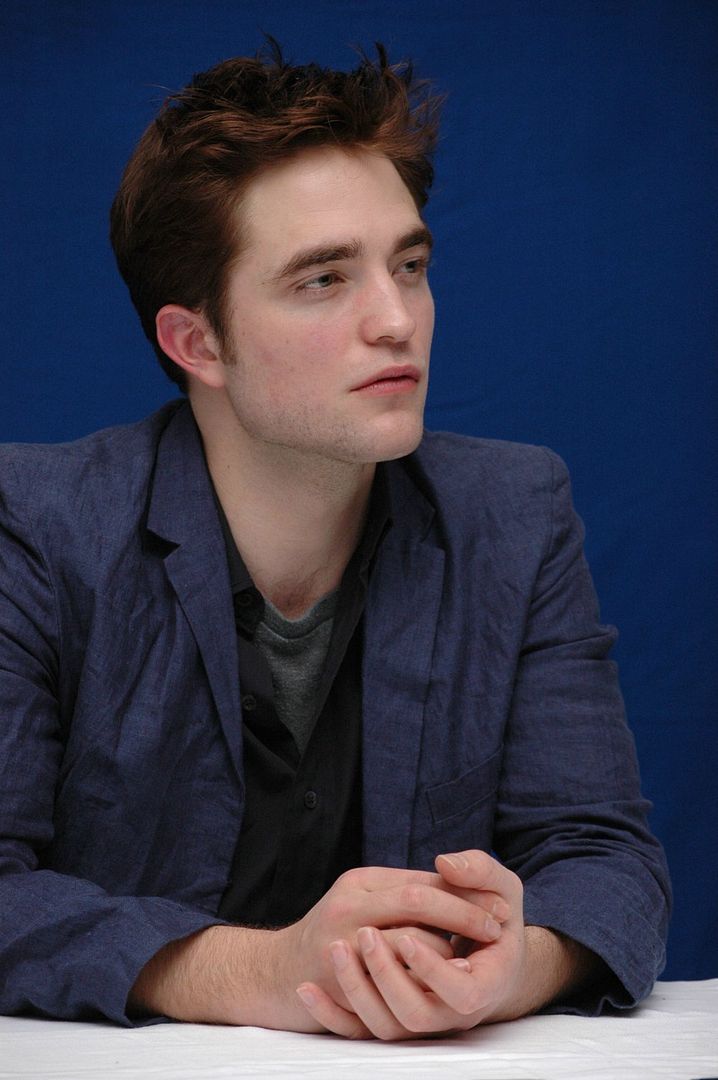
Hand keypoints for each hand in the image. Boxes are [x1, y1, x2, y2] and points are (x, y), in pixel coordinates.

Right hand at [129, 860, 505, 1031]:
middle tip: (497, 929)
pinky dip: (413, 984)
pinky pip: (383, 981)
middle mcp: (348, 909)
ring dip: (442, 952)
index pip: (421, 881)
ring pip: (404, 945)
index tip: (494, 905)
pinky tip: (435, 983)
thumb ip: (403, 886)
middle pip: (418, 903)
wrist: (271, 974)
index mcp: (359, 884)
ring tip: (466, 956)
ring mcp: (340, 949)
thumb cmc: (328, 930)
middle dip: (464, 917)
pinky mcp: (336, 989)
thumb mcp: (363, 893)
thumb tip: (449, 879)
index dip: (461, 895)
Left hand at [295, 849, 526, 1038]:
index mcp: (485, 982)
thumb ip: (482, 873)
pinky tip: (307, 992)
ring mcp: (419, 1017)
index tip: (405, 935)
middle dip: (386, 975)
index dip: (430, 964)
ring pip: (383, 1025)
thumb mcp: (504, 892)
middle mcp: (451, 1010)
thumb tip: (446, 865)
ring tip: (337, 950)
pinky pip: (356, 1032)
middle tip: (364, 936)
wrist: (485, 959)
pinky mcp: (391, 1018)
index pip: (459, 991)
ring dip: (356, 990)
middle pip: (415, 1013)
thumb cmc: (494, 920)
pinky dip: (329, 1016)